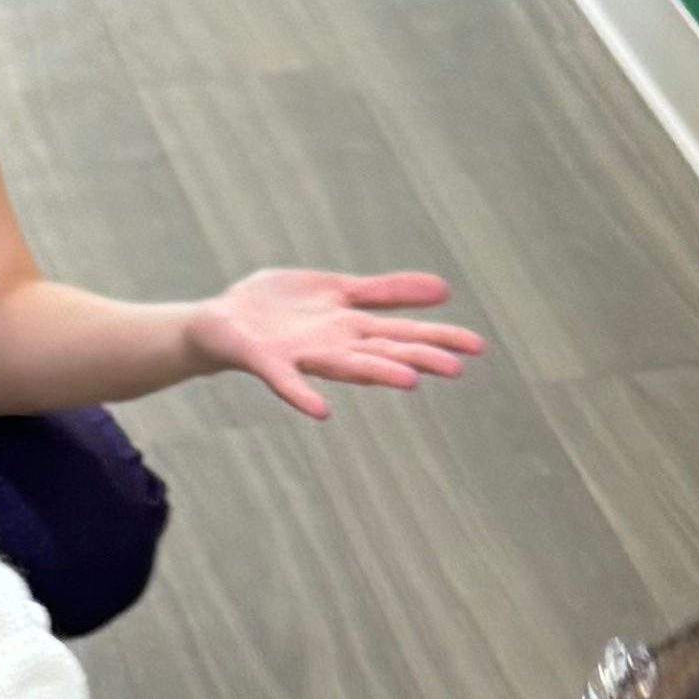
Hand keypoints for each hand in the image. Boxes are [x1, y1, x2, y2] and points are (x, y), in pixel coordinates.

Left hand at [191, 266, 483, 420]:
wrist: (221, 323)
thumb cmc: (281, 309)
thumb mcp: (338, 289)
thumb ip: (385, 292)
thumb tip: (444, 288)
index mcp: (351, 326)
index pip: (404, 331)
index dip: (438, 337)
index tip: (476, 347)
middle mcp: (334, 345)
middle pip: (383, 349)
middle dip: (418, 357)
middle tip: (455, 368)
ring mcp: (302, 356)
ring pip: (347, 365)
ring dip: (376, 373)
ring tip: (408, 381)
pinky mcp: (267, 361)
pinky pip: (287, 381)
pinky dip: (302, 395)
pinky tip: (321, 410)